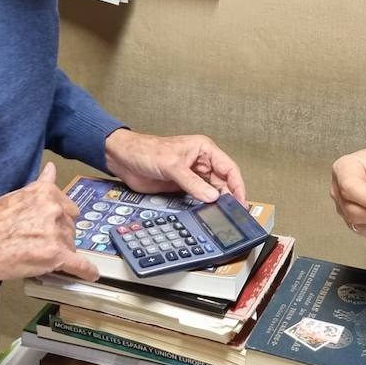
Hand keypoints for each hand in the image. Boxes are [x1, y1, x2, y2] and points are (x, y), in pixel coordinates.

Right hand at [0, 162, 98, 282]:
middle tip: (39, 244)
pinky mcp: (54, 256)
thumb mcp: (15, 194)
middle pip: (71, 228)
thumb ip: (40, 185)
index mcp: (46, 193)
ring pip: (71, 246)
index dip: (60, 220)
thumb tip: (52, 168)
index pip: (68, 208)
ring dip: (61, 252)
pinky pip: (79, 264)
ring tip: (39, 257)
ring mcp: (56, 233)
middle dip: (60, 236)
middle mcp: (54, 210)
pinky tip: (91, 274)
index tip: (53, 227)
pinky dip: (86, 271)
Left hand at [104, 129, 246, 202]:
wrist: (125, 160)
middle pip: (223, 181)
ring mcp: (192, 175)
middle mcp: (201, 162)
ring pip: (212, 191)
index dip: (237, 185)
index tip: (241, 201)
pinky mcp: (183, 186)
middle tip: (234, 213)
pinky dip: (204, 205)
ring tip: (223, 215)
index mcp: (204, 149)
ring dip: (217, 202)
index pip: (229, 168)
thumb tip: (212, 197)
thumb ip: (193, 183)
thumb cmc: (146, 151)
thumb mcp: (173, 166)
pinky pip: (199, 197)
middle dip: (229, 196)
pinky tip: (207, 212)